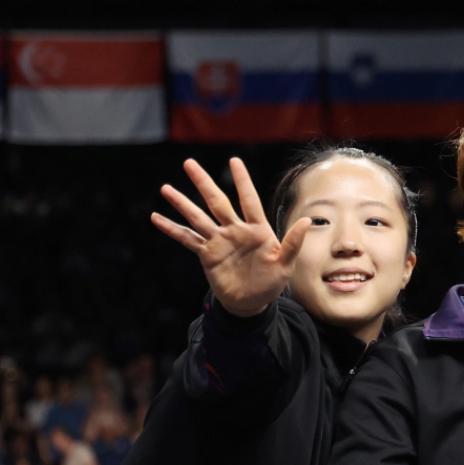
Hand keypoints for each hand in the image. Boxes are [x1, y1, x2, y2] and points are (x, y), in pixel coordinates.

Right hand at [151, 158, 311, 317]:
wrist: (252, 303)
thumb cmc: (271, 283)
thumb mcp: (285, 265)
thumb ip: (293, 243)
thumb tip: (307, 220)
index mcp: (257, 229)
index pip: (249, 201)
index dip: (242, 182)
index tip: (234, 161)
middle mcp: (235, 230)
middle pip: (217, 202)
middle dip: (203, 183)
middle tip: (189, 163)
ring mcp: (219, 241)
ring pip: (198, 217)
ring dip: (182, 204)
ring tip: (165, 188)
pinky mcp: (207, 254)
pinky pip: (188, 239)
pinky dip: (172, 230)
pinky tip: (156, 218)